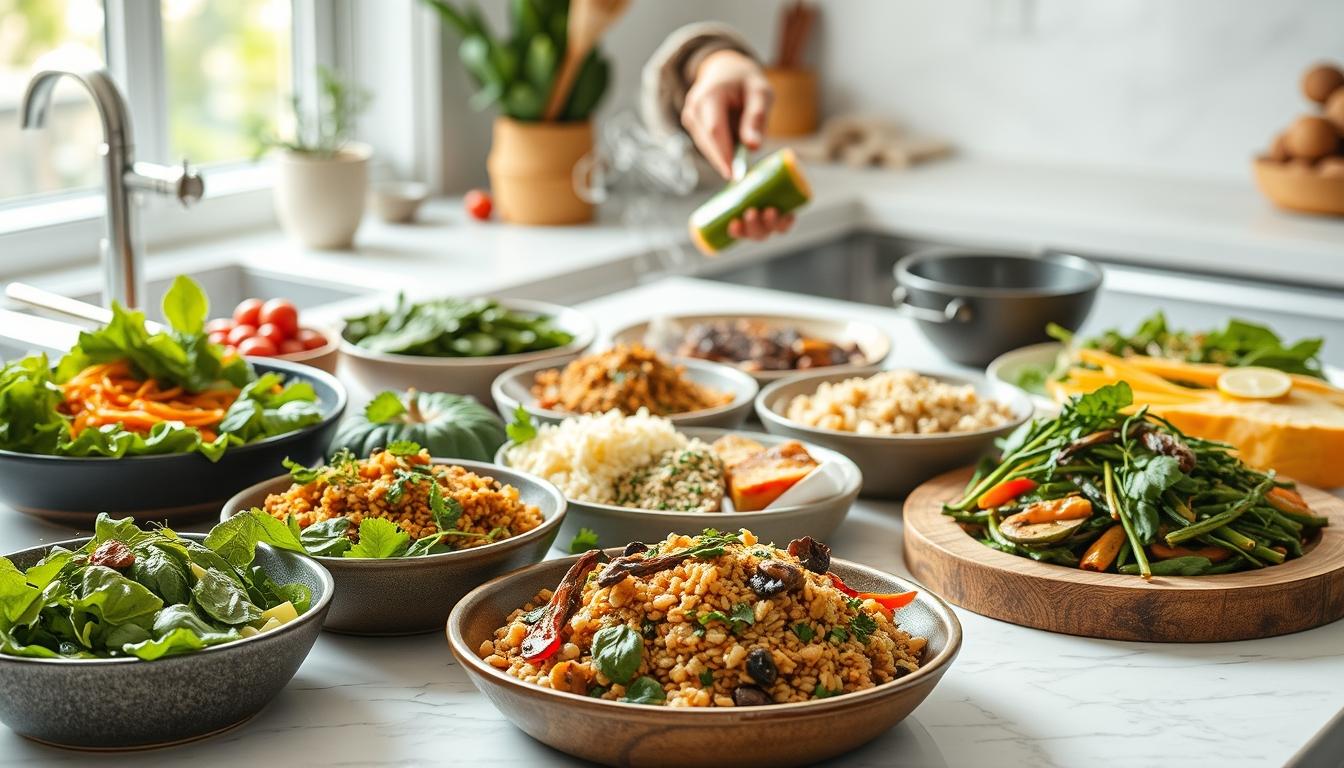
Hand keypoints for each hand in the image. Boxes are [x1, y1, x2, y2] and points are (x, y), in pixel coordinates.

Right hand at [682, 49, 794, 240]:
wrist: (724, 68)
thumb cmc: (746, 80)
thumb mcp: (760, 92)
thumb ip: (757, 117)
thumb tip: (753, 147)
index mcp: (710, 94)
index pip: (714, 130)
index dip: (723, 155)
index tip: (733, 176)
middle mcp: (693, 106)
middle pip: (707, 142)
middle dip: (723, 162)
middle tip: (740, 182)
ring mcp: (689, 117)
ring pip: (705, 146)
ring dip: (722, 159)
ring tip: (739, 170)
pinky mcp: (691, 125)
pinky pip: (706, 144)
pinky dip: (719, 153)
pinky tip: (732, 161)